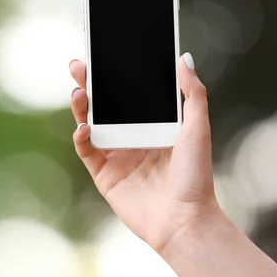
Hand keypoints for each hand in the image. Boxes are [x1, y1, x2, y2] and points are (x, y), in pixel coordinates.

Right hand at [69, 53, 218, 252]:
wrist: (184, 219)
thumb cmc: (196, 176)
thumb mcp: (198, 128)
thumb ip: (193, 93)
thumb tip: (184, 59)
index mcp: (152, 124)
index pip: (129, 94)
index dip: (115, 75)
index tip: (105, 56)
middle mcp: (132, 136)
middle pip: (105, 105)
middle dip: (91, 84)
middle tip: (79, 65)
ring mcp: (116, 155)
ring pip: (91, 123)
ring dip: (81, 107)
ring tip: (79, 91)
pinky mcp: (104, 174)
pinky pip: (86, 150)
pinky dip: (81, 137)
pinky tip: (84, 127)